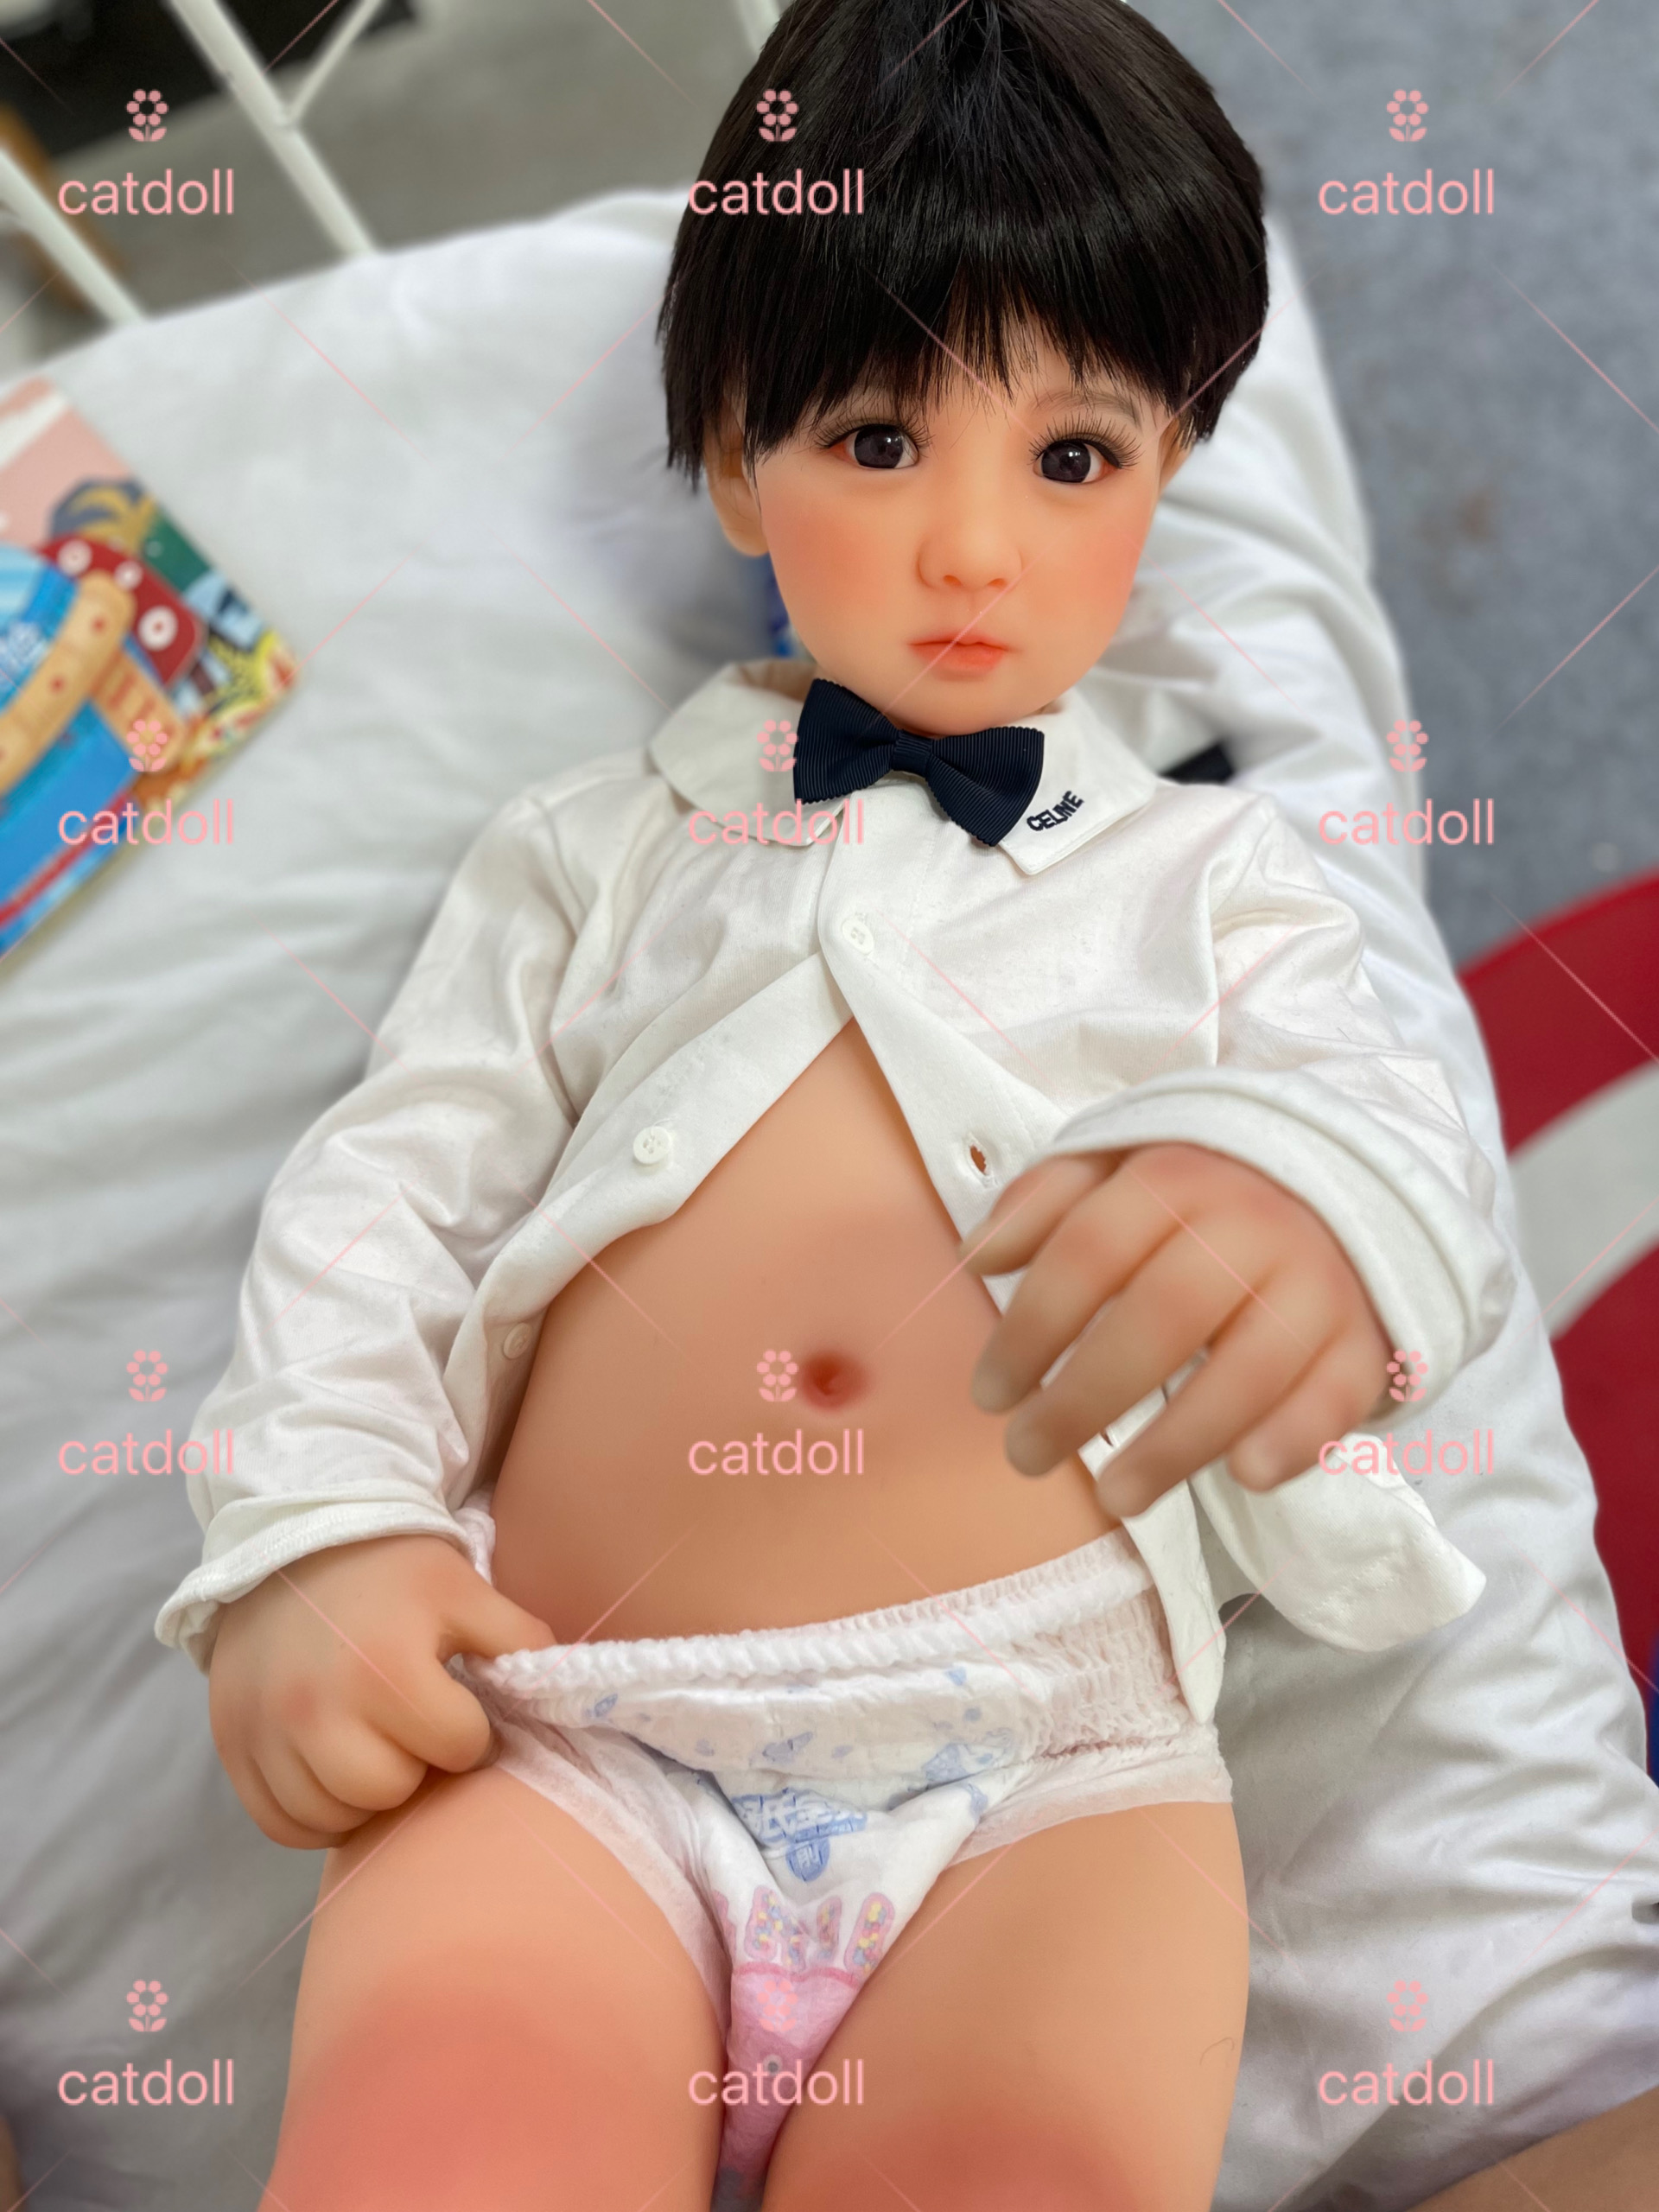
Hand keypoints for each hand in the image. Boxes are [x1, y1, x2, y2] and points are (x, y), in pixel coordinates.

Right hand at [208, 1533, 552, 1848]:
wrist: (294, 1538)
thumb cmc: (393, 1569)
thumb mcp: (466, 1589)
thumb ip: (520, 1641)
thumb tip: (563, 1695)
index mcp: (384, 1668)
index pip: (457, 1749)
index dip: (470, 1730)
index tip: (456, 1701)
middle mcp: (315, 1709)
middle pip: (389, 1791)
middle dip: (415, 1765)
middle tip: (411, 1726)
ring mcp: (265, 1733)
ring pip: (334, 1816)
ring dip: (364, 1793)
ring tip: (373, 1742)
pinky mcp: (233, 1747)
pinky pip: (282, 1823)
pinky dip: (313, 1809)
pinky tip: (333, 1768)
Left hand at [963, 1143, 1389, 1516]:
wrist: (1347, 1191)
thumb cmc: (1203, 1199)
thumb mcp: (1118, 1170)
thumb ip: (1043, 1203)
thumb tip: (975, 1257)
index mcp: (1176, 1177)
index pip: (1089, 1251)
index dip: (1031, 1327)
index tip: (988, 1393)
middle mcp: (1251, 1225)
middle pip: (1162, 1315)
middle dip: (1084, 1396)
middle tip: (1025, 1454)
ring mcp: (1316, 1284)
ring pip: (1248, 1369)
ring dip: (1175, 1443)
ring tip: (1113, 1496)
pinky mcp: (1364, 1340)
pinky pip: (1334, 1396)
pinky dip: (1293, 1438)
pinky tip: (1244, 1475)